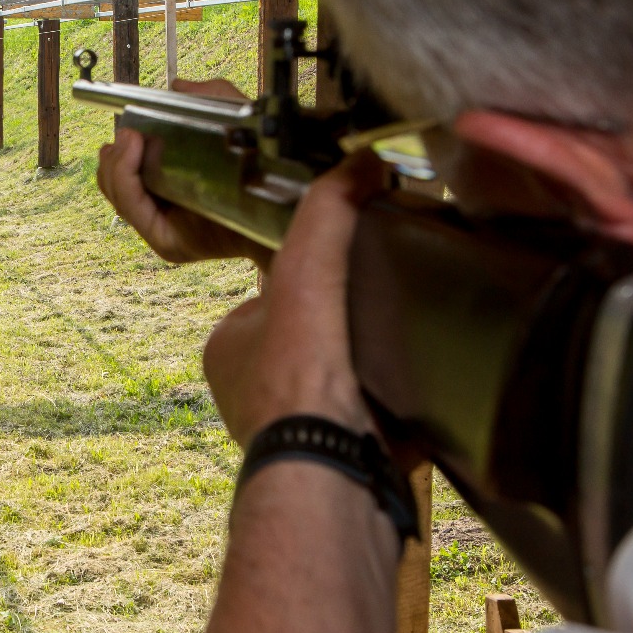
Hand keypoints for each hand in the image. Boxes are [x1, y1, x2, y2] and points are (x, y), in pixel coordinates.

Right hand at [96, 78, 266, 263]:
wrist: (288, 201)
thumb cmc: (264, 167)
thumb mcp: (234, 117)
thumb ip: (207, 97)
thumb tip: (177, 87)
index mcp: (171, 188)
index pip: (126, 174)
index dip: (119, 153)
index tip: (125, 129)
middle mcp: (164, 212)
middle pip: (113, 184)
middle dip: (113, 158)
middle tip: (128, 134)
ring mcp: (163, 229)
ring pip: (117, 195)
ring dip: (116, 163)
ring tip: (130, 138)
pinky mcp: (167, 242)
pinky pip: (132, 208)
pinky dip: (124, 178)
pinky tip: (133, 151)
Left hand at [202, 154, 386, 445]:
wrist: (328, 470)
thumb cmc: (299, 376)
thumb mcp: (306, 272)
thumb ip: (326, 214)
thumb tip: (360, 162)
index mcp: (226, 348)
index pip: (272, 296)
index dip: (314, 279)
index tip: (349, 272)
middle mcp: (247, 392)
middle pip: (304, 338)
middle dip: (340, 328)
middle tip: (378, 313)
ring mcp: (286, 429)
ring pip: (332, 380)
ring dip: (364, 368)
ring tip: (394, 350)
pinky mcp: (328, 458)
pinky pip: (359, 420)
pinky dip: (383, 409)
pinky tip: (406, 394)